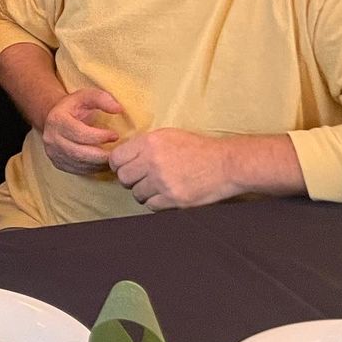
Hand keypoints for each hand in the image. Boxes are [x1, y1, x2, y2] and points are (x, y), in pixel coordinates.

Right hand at [41, 87, 125, 175]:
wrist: (55, 118)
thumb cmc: (74, 107)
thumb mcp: (86, 96)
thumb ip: (102, 99)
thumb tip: (118, 109)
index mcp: (57, 120)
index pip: (80, 133)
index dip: (100, 136)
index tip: (115, 135)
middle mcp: (51, 138)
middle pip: (80, 153)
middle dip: (102, 155)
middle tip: (118, 153)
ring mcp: (53, 153)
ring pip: (80, 164)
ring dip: (99, 163)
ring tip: (113, 157)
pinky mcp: (58, 163)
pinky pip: (78, 171)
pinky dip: (94, 168)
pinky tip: (103, 162)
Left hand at [108, 129, 234, 209]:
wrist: (225, 163)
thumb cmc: (199, 148)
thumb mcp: (168, 136)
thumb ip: (145, 144)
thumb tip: (126, 155)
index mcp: (150, 142)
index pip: (116, 158)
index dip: (118, 165)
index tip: (123, 168)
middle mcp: (152, 161)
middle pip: (123, 177)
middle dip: (130, 179)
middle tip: (140, 179)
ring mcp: (162, 181)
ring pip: (136, 193)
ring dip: (144, 192)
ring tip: (157, 186)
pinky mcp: (173, 198)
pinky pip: (151, 205)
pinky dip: (156, 202)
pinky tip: (165, 194)